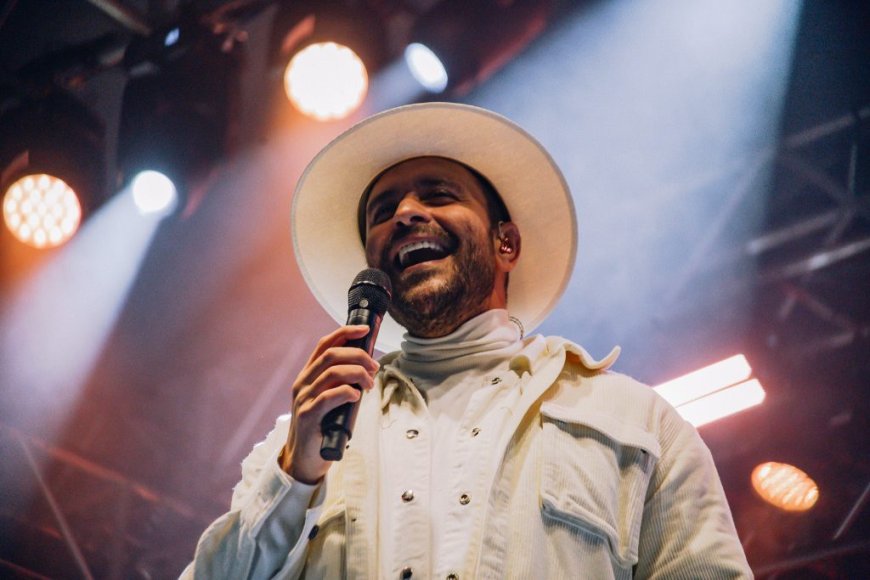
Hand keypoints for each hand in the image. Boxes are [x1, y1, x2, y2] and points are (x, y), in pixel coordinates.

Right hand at [281, 325, 378, 483]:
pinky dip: (347, 392)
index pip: (324, 344)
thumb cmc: (322, 427)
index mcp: (308, 375)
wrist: (303, 459)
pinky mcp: (308, 416)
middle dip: (358, 355)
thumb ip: (341, 382)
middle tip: (374, 367)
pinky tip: (356, 396)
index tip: (365, 330)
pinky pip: (328, 396)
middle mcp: (303, 383)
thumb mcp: (330, 399)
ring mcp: (303, 399)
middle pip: (331, 354)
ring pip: (332, 372)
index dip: (345, 332)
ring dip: (357, 373)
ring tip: (369, 384)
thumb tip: (367, 367)